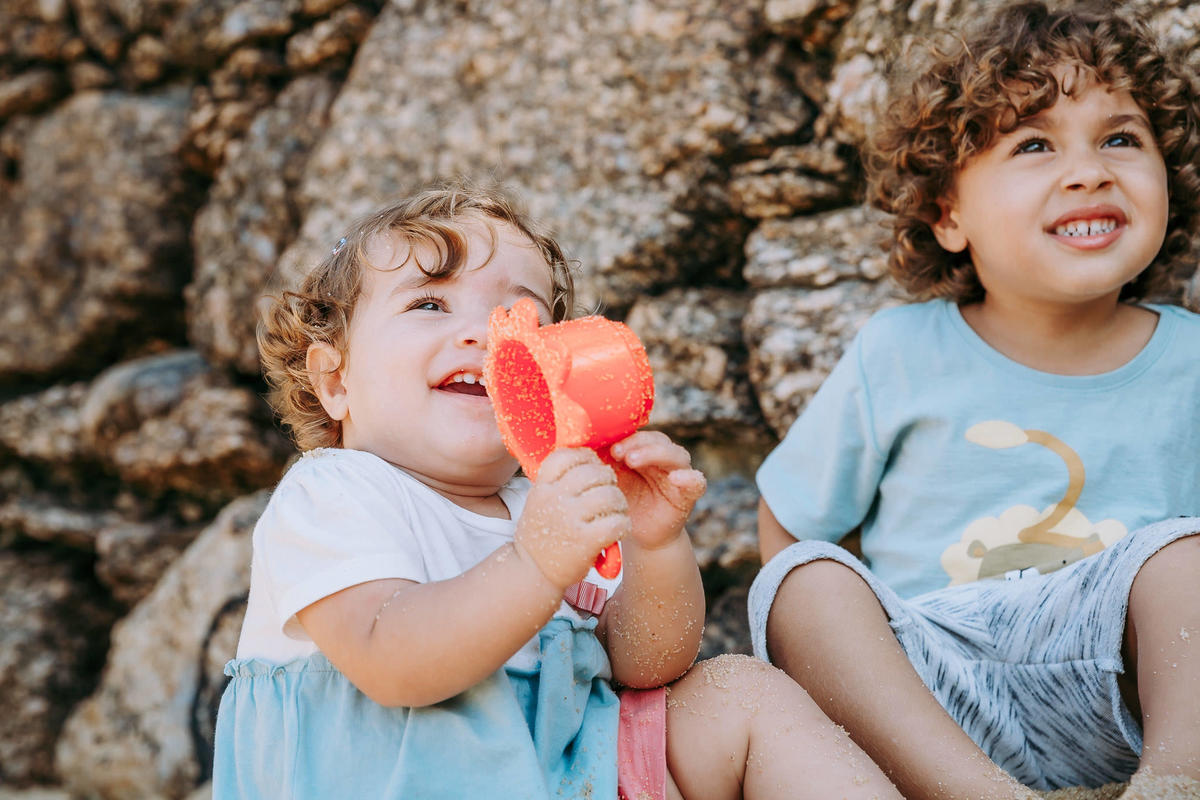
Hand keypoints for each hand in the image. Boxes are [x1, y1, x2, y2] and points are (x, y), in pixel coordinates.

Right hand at [515, 448, 630, 590]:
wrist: (532, 573)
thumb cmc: (541, 534)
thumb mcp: (539, 501)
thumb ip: (558, 480)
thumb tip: (588, 456)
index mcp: (542, 486)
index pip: (568, 455)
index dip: (587, 458)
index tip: (593, 469)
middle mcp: (554, 499)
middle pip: (595, 472)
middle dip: (609, 480)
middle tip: (610, 492)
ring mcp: (570, 519)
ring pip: (611, 495)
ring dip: (620, 503)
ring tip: (616, 512)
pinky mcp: (586, 541)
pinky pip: (617, 522)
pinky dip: (623, 524)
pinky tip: (618, 530)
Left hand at [608, 431, 705, 550]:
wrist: (637, 534)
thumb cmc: (620, 503)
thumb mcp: (609, 482)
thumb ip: (602, 463)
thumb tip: (580, 443)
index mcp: (645, 452)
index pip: (639, 435)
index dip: (624, 438)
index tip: (606, 447)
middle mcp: (664, 459)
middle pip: (658, 440)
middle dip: (637, 444)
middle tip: (617, 452)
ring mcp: (678, 475)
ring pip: (676, 455)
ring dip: (655, 453)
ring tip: (633, 460)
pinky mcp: (688, 494)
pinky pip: (697, 482)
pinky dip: (689, 478)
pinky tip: (676, 479)